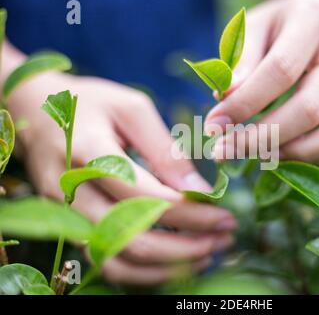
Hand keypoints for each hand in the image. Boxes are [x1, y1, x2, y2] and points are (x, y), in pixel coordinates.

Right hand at [8, 72, 235, 284]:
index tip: (224, 215)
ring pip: (120, 260)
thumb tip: (198, 190)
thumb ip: (164, 150)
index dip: (190, 212)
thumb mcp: (132, 109)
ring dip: (169, 265)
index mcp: (88, 151)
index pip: (145, 196)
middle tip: (224, 238)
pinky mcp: (71, 226)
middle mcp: (72, 191)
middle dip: (187, 244)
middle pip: (133, 236)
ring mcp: (67, 214)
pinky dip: (145, 272)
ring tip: (208, 253)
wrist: (36, 111)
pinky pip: (108, 263)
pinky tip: (177, 262)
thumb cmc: (91, 104)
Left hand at [205, 0, 318, 164]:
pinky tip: (305, 152)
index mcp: (314, 17)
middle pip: (312, 105)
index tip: (213, 127)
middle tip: (228, 151)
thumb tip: (225, 101)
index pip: (279, 71)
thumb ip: (237, 63)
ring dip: (303, 153)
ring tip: (268, 154)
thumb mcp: (250, 32)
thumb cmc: (277, 32)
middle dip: (264, 138)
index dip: (243, 106)